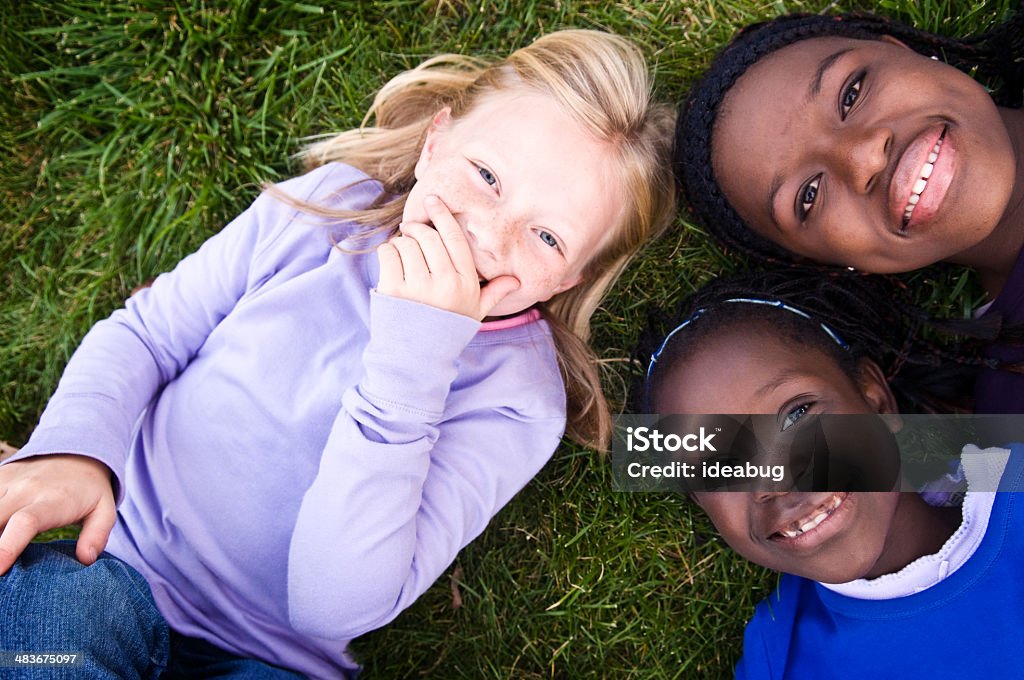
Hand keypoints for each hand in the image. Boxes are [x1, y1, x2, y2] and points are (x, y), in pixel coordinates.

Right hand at [0, 454, 115, 574]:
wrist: (77, 453)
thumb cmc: (90, 490)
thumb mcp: (104, 511)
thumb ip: (97, 535)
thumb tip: (86, 559)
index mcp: (53, 501)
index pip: (25, 522)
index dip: (7, 547)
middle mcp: (25, 490)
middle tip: (2, 573)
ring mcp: (8, 482)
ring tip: (2, 552)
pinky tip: (1, 530)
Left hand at [376, 195, 519, 319]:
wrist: (417, 358)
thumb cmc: (448, 330)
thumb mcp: (475, 312)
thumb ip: (494, 293)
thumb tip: (516, 280)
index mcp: (465, 283)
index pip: (455, 239)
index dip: (443, 215)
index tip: (434, 200)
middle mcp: (444, 282)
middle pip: (429, 237)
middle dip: (418, 228)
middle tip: (411, 229)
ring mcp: (418, 287)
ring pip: (406, 243)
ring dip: (401, 242)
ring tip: (403, 252)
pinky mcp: (394, 290)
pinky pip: (388, 253)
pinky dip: (388, 252)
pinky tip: (392, 262)